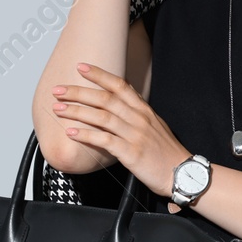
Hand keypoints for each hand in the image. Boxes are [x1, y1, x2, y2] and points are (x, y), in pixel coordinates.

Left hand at [51, 62, 188, 210]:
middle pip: (105, 98)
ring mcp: (136, 135)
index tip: (81, 67)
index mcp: (144, 110)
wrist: (183, 173)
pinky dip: (86, 135)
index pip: (119, 85)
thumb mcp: (155, 127)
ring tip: (59, 109)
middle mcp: (139, 118)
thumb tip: (116, 110)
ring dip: (77, 111)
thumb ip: (136, 116)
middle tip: (59, 90)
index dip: (99, 75)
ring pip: (102, 117)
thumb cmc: (167, 153)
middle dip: (79, 92)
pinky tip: (72, 133)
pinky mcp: (132, 152)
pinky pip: (104, 140)